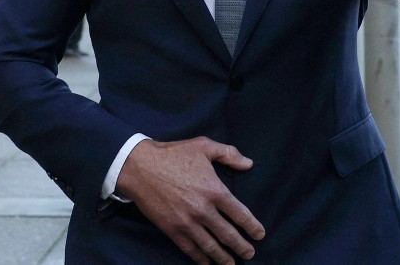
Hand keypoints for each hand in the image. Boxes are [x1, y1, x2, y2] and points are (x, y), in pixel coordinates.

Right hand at [115, 137, 264, 263]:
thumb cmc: (173, 154)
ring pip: (210, 246)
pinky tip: (207, 263)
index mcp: (214, 190)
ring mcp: (187, 222)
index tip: (259, 234)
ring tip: (232, 264)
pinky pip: (189, 249)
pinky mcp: (171, 229)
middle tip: (250, 254)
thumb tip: (249, 164)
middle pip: (227, 234)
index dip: (251, 226)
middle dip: (241, 246)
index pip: (239, 214)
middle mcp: (203, 210)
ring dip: (223, 258)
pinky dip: (200, 258)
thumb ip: (229, 154)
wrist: (140, 167)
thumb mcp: (204, 146)